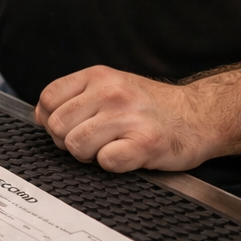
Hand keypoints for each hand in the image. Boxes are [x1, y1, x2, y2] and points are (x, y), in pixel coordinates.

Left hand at [35, 66, 227, 172]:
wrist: (200, 115)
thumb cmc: (150, 106)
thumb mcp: (110, 86)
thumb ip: (75, 96)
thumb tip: (40, 115)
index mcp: (98, 76)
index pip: (48, 99)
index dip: (51, 118)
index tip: (68, 126)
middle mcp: (111, 93)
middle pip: (57, 125)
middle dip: (67, 140)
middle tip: (91, 141)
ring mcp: (129, 117)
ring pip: (76, 145)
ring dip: (88, 155)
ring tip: (109, 147)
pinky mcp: (146, 143)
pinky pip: (106, 161)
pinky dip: (112, 164)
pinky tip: (126, 155)